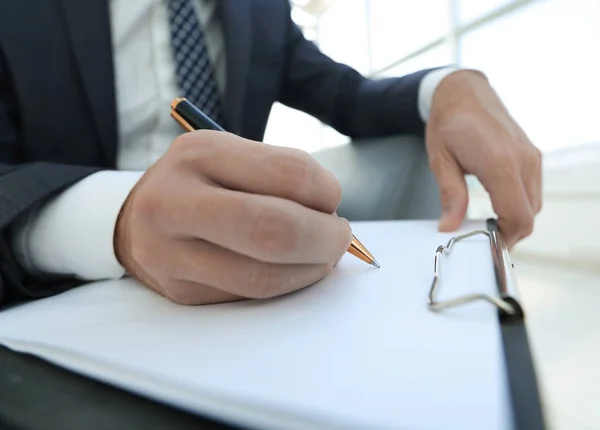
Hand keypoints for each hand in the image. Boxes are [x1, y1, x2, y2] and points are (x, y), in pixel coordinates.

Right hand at [114, 131, 351, 304]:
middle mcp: (174, 202)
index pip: (288, 174)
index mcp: (198, 154)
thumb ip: (281, 176)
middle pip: (273, 231)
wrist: (135, 219)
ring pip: (263, 277)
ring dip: (310, 269)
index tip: (331, 201)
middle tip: (339, 238)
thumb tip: (332, 216)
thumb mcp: (230, 156)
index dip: (326, 192)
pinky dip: (285, 285)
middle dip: (325, 240)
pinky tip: (291, 270)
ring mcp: (170, 253)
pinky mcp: (179, 292)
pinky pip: (249, 296)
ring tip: (320, 256)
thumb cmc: (200, 182)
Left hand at [426, 70, 541, 246]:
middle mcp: (523, 160)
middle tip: (484, 239)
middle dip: (510, 233)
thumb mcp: (441, 161)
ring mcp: (531, 156)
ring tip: (489, 224)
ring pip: (534, 204)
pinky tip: (499, 206)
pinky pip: (533, 190)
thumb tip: (450, 227)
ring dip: (516, 219)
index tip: (486, 246)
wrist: (462, 91)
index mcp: (501, 163)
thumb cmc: (448, 122)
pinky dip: (520, 204)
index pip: (518, 216)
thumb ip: (450, 196)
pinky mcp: (531, 154)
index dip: (505, 239)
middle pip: (530, 215)